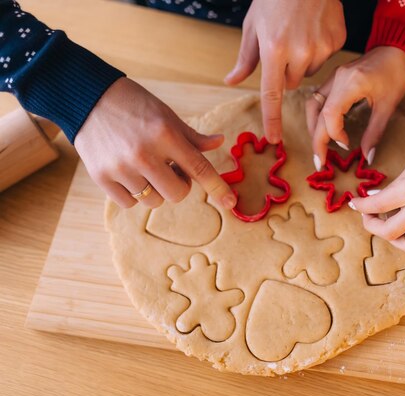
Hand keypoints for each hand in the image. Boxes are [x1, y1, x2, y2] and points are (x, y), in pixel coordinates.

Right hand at [75, 77, 235, 209]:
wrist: (86, 96)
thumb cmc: (134, 104)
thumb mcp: (166, 115)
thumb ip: (192, 137)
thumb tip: (219, 143)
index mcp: (165, 135)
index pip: (199, 168)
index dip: (218, 188)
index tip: (230, 202)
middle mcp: (143, 154)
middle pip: (177, 194)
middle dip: (180, 186)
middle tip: (171, 169)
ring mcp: (120, 167)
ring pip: (153, 201)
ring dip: (156, 190)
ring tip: (147, 168)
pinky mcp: (101, 177)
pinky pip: (129, 203)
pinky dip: (134, 194)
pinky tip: (129, 173)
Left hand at [224, 0, 345, 143]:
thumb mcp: (253, 25)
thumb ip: (245, 58)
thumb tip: (231, 81)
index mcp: (274, 49)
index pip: (272, 94)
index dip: (272, 119)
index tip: (273, 139)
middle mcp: (299, 52)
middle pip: (291, 83)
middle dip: (285, 72)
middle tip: (284, 46)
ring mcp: (322, 47)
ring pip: (309, 73)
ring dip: (303, 62)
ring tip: (300, 34)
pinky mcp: (337, 41)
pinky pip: (326, 59)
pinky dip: (319, 49)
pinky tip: (315, 29)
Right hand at [306, 46, 404, 170]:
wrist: (398, 49)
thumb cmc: (397, 74)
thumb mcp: (388, 106)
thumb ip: (375, 133)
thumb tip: (366, 157)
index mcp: (351, 83)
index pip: (330, 115)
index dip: (334, 135)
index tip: (346, 146)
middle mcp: (337, 79)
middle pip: (316, 113)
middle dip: (317, 140)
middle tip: (320, 162)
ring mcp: (333, 77)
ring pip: (312, 105)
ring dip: (313, 128)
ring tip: (320, 147)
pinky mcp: (334, 78)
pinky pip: (318, 99)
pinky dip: (317, 116)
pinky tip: (325, 129)